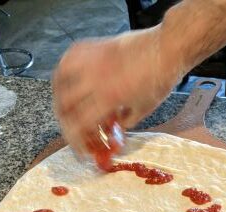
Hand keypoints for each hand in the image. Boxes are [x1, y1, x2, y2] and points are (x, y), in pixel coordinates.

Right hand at [52, 25, 182, 156]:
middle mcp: (94, 79)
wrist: (166, 47)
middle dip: (67, 123)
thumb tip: (114, 128)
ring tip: (63, 106)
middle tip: (74, 129)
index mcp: (108, 98)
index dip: (77, 142)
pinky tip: (66, 79)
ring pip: (60, 82)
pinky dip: (63, 72)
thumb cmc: (159, 79)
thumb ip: (126, 122)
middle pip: (65, 107)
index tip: (80, 150)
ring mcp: (91, 61)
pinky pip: (68, 59)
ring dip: (59, 98)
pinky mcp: (93, 47)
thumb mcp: (144, 109)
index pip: (80, 125)